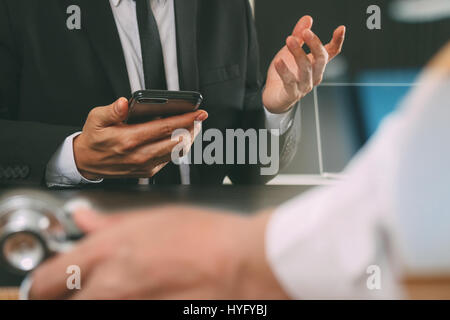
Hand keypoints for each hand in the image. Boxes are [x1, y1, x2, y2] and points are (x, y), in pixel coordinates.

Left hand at [29, 207, 287, 299]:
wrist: (244, 263)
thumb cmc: (207, 237)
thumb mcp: (154, 218)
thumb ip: (110, 223)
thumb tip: (84, 219)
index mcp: (107, 254)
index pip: (46, 279)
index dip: (43, 283)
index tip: (49, 283)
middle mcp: (111, 288)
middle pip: (65, 303)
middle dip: (74, 294)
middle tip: (91, 287)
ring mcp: (130, 310)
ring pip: (94, 309)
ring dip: (102, 298)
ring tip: (131, 288)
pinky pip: (124, 317)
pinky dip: (129, 305)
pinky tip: (151, 293)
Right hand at [73, 98, 207, 179]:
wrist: (87, 162)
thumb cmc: (94, 139)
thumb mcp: (96, 119)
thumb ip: (112, 111)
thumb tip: (123, 103)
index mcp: (129, 140)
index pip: (164, 128)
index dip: (185, 120)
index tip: (199, 113)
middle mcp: (140, 155)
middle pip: (176, 141)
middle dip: (192, 128)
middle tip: (199, 117)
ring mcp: (145, 166)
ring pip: (176, 152)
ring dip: (188, 138)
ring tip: (193, 126)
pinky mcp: (147, 172)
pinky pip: (169, 159)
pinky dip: (178, 147)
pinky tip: (180, 137)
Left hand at [263, 16, 345, 112]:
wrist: (274, 98)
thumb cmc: (285, 75)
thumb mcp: (291, 51)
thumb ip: (299, 36)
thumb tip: (308, 19)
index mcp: (316, 65)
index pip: (331, 52)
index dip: (337, 41)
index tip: (341, 29)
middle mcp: (314, 76)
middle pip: (321, 59)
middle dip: (315, 44)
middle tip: (305, 32)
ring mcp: (304, 86)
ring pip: (305, 69)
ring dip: (298, 53)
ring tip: (289, 40)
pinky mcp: (291, 94)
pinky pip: (290, 82)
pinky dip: (284, 71)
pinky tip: (278, 62)